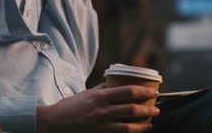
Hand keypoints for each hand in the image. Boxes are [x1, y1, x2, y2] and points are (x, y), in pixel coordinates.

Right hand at [36, 84, 160, 132]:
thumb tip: (118, 83)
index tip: (153, 92)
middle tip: (156, 108)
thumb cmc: (71, 106)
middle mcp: (103, 110)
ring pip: (129, 125)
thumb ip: (103, 88)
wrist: (55, 122)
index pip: (128, 91)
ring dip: (143, 123)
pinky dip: (132, 132)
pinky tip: (138, 131)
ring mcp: (102, 124)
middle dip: (148, 109)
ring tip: (150, 121)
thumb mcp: (87, 92)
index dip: (144, 92)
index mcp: (100, 95)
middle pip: (132, 109)